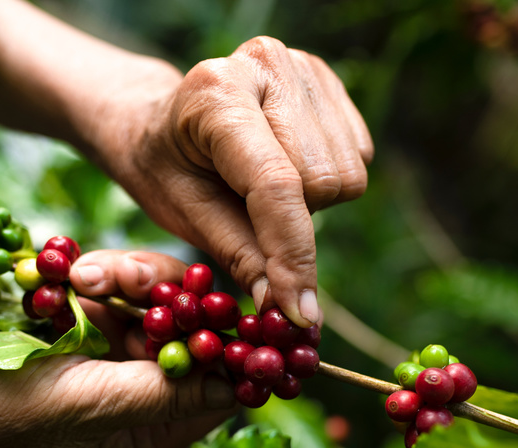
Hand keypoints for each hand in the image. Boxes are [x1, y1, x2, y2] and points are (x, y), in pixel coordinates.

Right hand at [0, 250, 236, 447]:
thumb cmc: (2, 408)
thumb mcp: (95, 404)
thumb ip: (167, 394)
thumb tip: (236, 389)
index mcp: (145, 432)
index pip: (214, 390)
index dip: (231, 349)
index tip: (237, 309)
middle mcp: (134, 396)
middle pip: (189, 334)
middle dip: (167, 297)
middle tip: (131, 277)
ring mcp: (107, 355)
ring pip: (153, 302)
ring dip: (125, 277)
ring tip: (84, 277)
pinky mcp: (80, 321)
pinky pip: (114, 288)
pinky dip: (100, 274)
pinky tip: (73, 274)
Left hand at [94, 37, 373, 326]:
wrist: (160, 122)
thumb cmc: (165, 171)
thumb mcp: (186, 216)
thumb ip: (240, 257)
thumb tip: (287, 312)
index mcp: (217, 94)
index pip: (274, 184)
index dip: (292, 255)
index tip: (298, 313)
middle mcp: (266, 65)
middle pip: (321, 182)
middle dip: (290, 220)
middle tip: (246, 208)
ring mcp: (302, 65)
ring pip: (346, 173)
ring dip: (309, 201)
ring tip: (259, 184)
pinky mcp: (327, 78)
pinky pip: (357, 157)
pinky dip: (323, 179)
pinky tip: (284, 163)